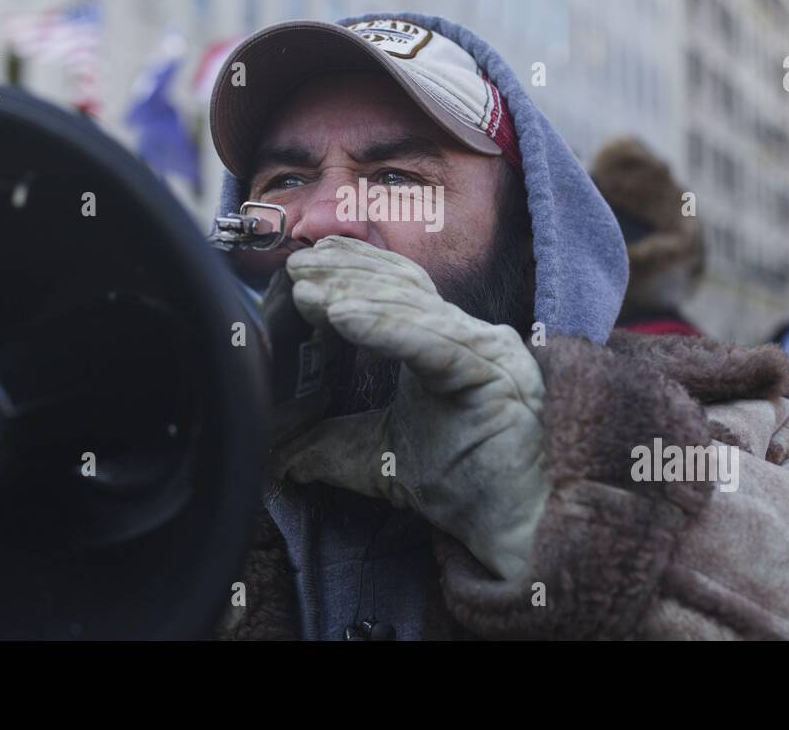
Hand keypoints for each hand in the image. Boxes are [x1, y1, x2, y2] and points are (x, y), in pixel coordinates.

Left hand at [272, 236, 547, 579]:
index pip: (400, 288)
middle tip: (297, 268)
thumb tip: (280, 457)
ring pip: (414, 310)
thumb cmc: (460, 484)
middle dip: (346, 274)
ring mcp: (489, 352)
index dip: (353, 268)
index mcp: (448, 343)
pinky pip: (433, 344)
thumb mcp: (377, 458)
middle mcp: (472, 337)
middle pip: (404, 288)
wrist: (508, 527)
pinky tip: (343, 317)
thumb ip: (332, 447)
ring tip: (310, 294)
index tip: (305, 262)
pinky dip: (385, 327)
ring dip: (356, 296)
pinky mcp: (496, 374)